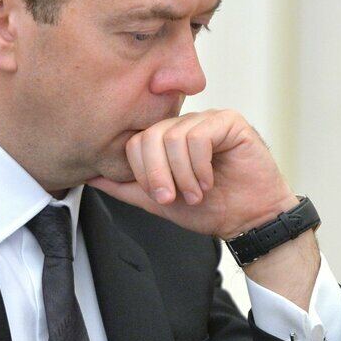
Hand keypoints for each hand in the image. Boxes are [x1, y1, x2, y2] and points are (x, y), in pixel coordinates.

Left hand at [87, 109, 296, 238]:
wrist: (250, 221)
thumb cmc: (211, 210)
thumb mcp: (160, 202)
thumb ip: (127, 187)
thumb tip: (91, 176)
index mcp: (167, 139)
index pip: (136, 142)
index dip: (143, 172)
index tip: (160, 197)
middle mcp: (185, 125)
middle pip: (150, 136)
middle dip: (158, 174)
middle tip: (173, 198)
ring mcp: (207, 120)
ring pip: (173, 137)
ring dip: (183, 175)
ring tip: (198, 193)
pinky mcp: (229, 121)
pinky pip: (200, 135)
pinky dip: (200, 166)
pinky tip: (210, 180)